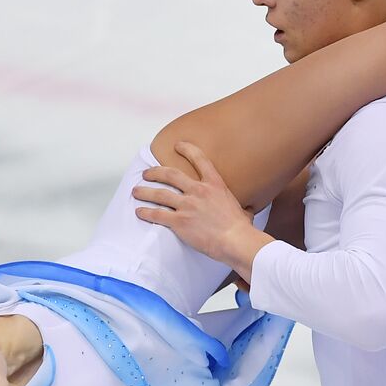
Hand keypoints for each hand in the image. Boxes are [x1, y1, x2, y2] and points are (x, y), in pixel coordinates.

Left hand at [131, 142, 261, 265]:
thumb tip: (249, 212)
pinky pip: (157, 214)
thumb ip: (241, 207)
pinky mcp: (180, 222)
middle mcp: (198, 191)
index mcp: (215, 184)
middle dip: (155, 172)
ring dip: (145, 192)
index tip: (177, 145)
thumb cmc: (242, 228)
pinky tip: (139, 211)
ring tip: (136, 191)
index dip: (187, 149)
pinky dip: (146, 212)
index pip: (199, 159)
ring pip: (159, 194)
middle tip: (146, 173)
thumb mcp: (243, 210)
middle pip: (170, 174)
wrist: (236, 240)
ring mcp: (187, 205)